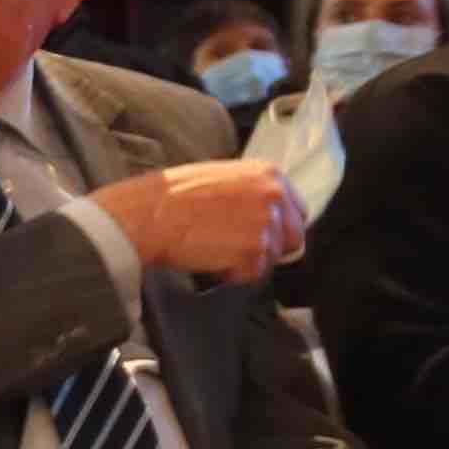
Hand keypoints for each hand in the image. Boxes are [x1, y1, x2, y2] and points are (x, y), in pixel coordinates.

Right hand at [87, 159, 306, 284]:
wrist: (151, 213)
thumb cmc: (173, 195)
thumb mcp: (222, 178)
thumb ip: (251, 192)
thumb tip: (265, 215)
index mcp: (269, 174)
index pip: (297, 211)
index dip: (277, 227)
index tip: (259, 234)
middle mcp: (274, 197)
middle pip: (292, 238)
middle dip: (268, 247)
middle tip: (237, 248)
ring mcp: (266, 225)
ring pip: (271, 258)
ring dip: (246, 261)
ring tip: (215, 248)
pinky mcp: (253, 252)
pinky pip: (251, 274)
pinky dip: (232, 273)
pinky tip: (210, 257)